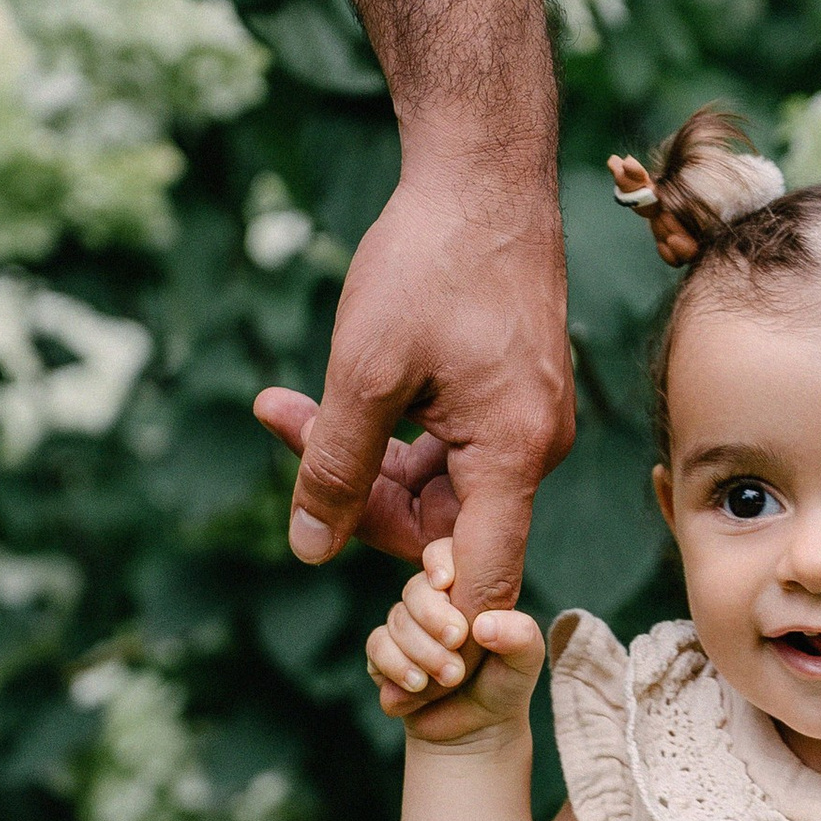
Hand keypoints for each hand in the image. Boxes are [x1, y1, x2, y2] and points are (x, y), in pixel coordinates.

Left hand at [252, 145, 572, 621]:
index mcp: (515, 456)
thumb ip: (336, 467)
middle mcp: (535, 449)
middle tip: (287, 441)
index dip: (432, 627)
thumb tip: (309, 548)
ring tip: (285, 406)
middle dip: (360, 503)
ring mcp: (526, 423)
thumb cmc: (429, 262)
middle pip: (446, 529)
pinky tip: (332, 397)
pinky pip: (449, 445)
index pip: (481, 582)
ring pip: (438, 482)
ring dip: (363, 459)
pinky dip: (392, 431)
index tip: (379, 648)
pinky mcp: (509, 395)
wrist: (481, 172)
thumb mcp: (364, 372)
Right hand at [366, 540, 545, 744]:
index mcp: (465, 589)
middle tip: (458, 643)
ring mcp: (406, 629)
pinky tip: (419, 687)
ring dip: (423, 652)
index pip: (443, 554)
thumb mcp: (525, 660)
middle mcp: (432, 604)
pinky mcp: (384, 657)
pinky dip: (398, 668)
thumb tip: (485, 624)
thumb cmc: (505, 684)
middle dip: (434, 617)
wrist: (479, 729)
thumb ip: (520, 635)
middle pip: (415, 589)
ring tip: (450, 679)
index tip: (447, 584)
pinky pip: (378, 648)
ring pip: (397, 621)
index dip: (439, 561)